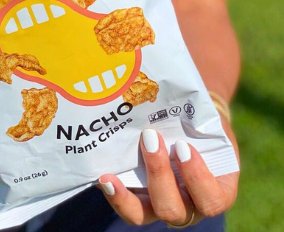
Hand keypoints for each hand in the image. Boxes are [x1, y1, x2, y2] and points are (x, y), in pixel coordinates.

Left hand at [98, 123, 238, 226]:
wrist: (188, 124)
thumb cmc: (202, 126)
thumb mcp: (209, 126)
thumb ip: (199, 125)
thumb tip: (173, 102)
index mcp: (215, 193)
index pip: (211, 201)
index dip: (197, 179)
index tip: (184, 147)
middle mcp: (188, 207)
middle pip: (172, 210)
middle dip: (159, 175)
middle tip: (151, 139)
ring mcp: (159, 205)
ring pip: (142, 215)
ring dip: (126, 194)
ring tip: (110, 175)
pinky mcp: (136, 198)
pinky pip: (124, 205)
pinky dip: (113, 193)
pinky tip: (102, 177)